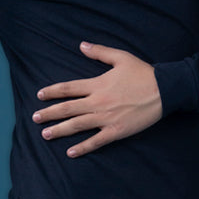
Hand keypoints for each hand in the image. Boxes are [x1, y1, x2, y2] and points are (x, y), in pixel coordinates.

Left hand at [32, 41, 162, 157]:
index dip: (52, 92)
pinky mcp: (116, 131)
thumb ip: (99, 52)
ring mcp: (106, 118)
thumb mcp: (121, 57)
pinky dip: (82, 148)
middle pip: (67, 108)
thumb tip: (81, 45)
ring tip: (45, 135)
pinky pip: (95, 141)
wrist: (164, 90)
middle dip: (49, 113)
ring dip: (59, 130)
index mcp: (97, 84)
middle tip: (35, 118)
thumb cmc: (143, 73)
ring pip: (77, 125)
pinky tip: (70, 152)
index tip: (40, 95)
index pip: (68, 88)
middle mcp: (97, 102)